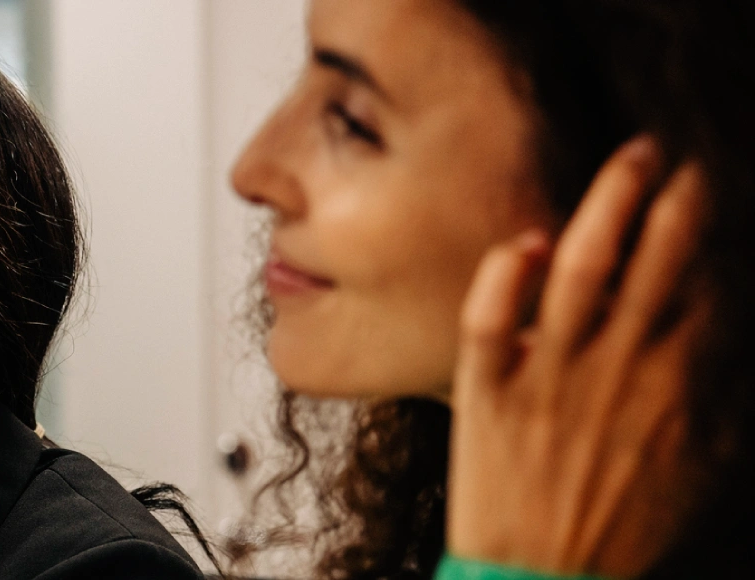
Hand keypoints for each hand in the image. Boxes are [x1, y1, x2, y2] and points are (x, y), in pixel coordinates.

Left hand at [450, 137, 708, 577]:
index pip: (702, 283)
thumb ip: (723, 392)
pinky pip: (492, 318)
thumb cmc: (628, 528)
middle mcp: (618, 366)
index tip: (707, 192)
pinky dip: (508, 274)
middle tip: (672, 156)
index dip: (707, 231)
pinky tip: (529, 241)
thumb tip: (733, 331)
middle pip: (650, 258)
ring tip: (628, 162)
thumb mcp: (708, 464)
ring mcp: (549, 375)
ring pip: (580, 269)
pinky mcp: (487, 391)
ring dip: (607, 205)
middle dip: (668, 196)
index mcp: (678, 383)